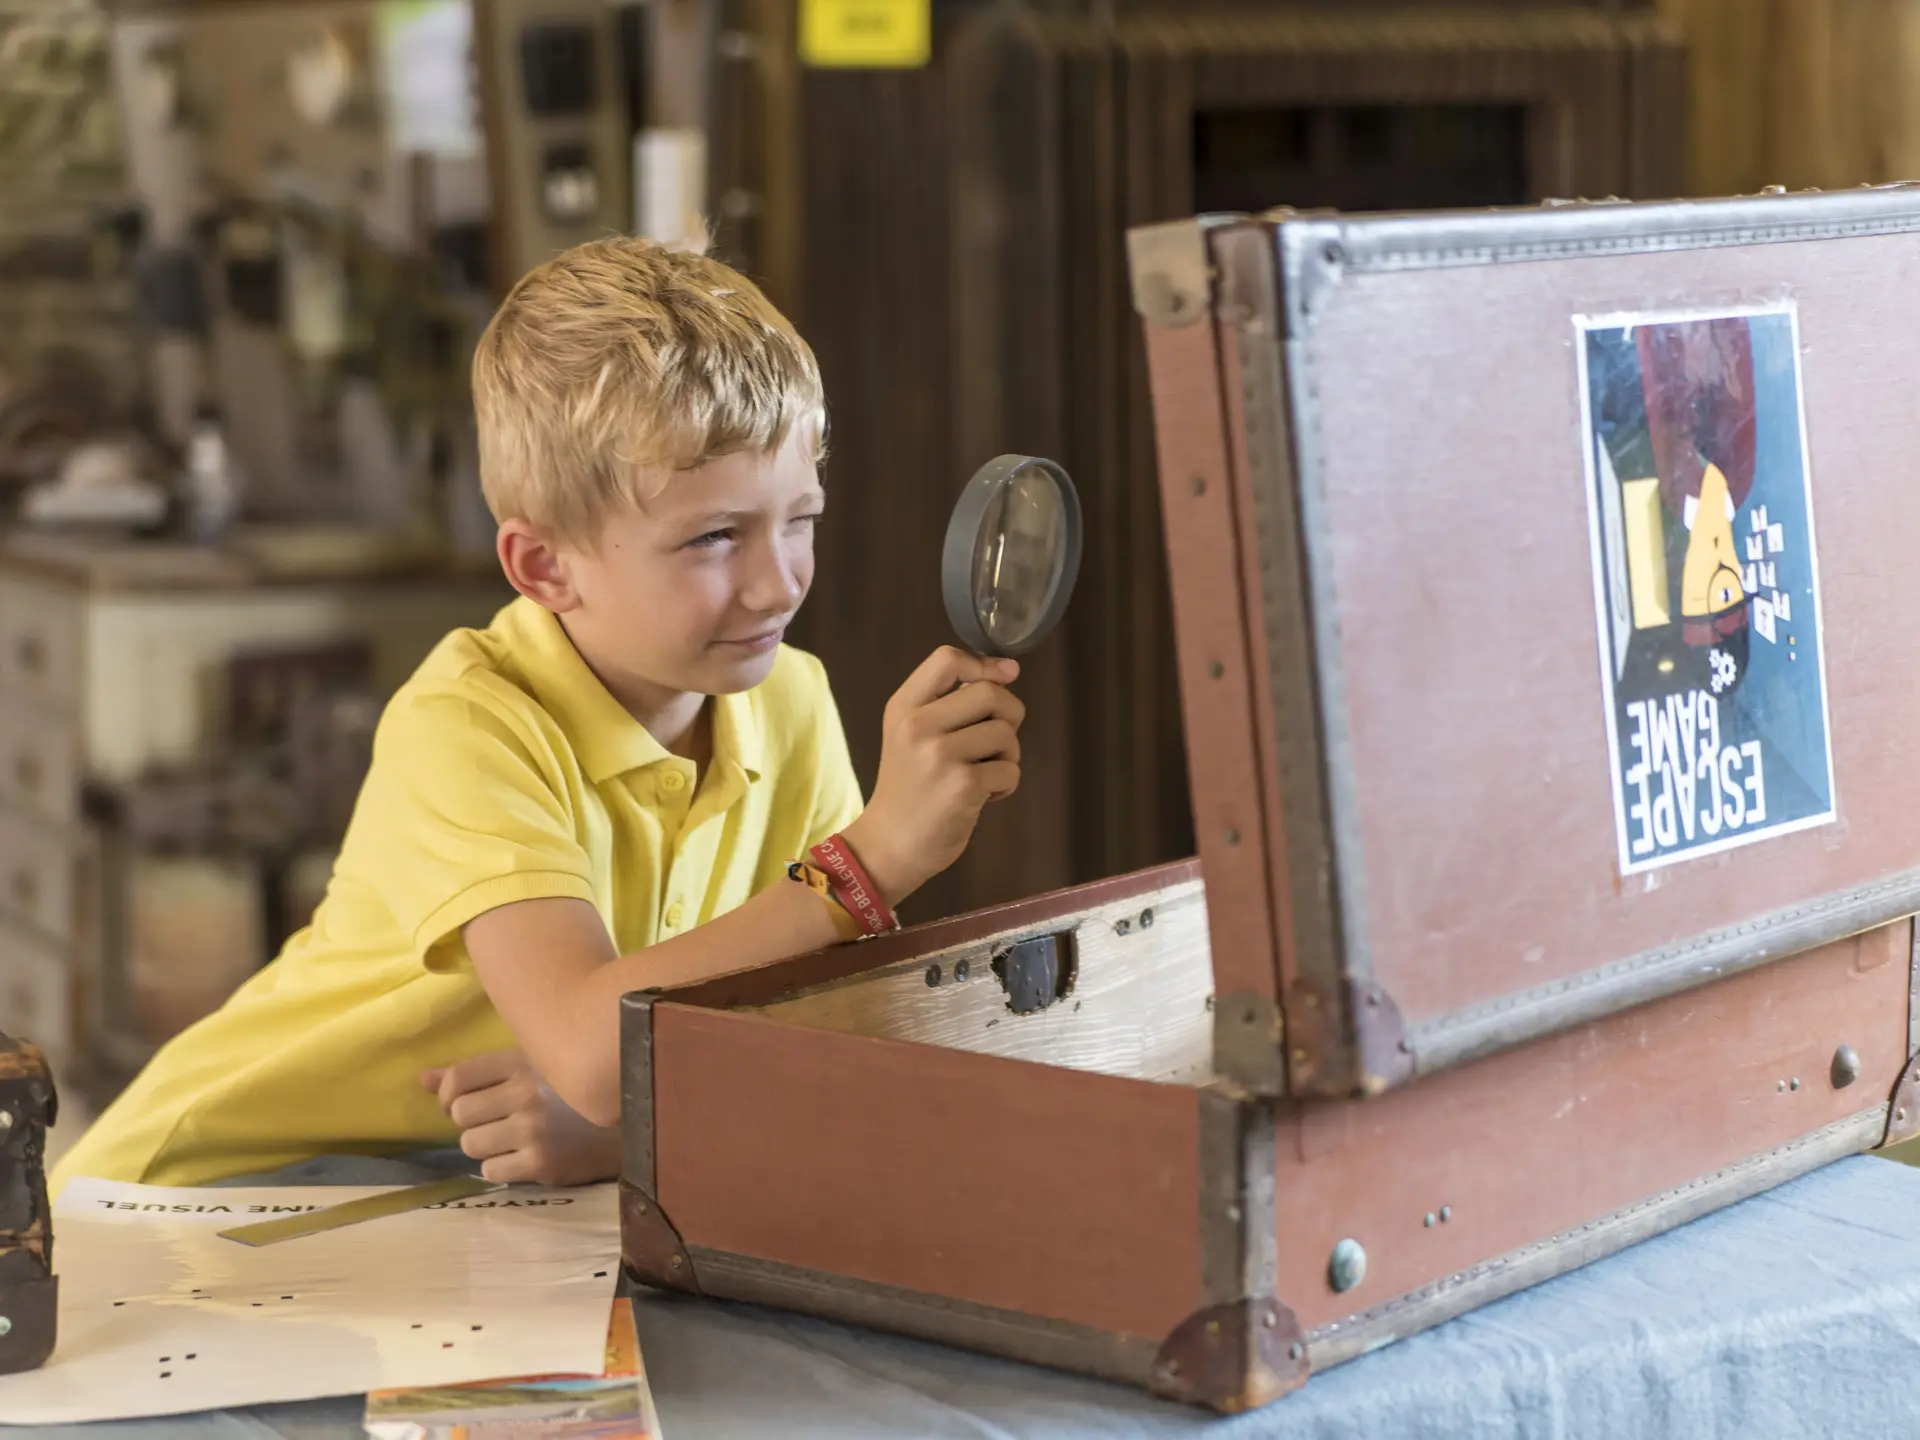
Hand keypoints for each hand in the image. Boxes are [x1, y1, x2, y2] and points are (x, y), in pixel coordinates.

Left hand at [421, 1049, 620, 1186]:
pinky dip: (502, 1167)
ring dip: (485, 1146)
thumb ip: (476, 1074)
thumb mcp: (529, 1069)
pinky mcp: (540, 1163)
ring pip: (471, 1145)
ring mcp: (533, 1129)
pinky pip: (491, 1171)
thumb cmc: (570, 1094)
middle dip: (472, 1122)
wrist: (624, 1127)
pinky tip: (525, 1157)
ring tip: (512, 1140)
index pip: (458, 1078)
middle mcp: (526, 1092)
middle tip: (497, 1122)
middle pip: (460, 1114)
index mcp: (523, 1062)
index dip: (448, 1095)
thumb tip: (422, 1080)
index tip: (459, 1102)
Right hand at [843, 646, 1023, 903]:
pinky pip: (1010, 770)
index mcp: (903, 707)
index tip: (1001, 679)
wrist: (890, 844)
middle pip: (990, 693)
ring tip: (984, 773)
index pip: (948, 659)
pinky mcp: (962, 787)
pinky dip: (1006, 785)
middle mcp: (918, 726)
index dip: (984, 665)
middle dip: (1008, 715)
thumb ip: (950, 700)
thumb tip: (1009, 670)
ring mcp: (940, 756)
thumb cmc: (911, 786)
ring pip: (1005, 733)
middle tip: (995, 741)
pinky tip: (983, 797)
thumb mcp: (911, 733)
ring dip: (1008, 756)